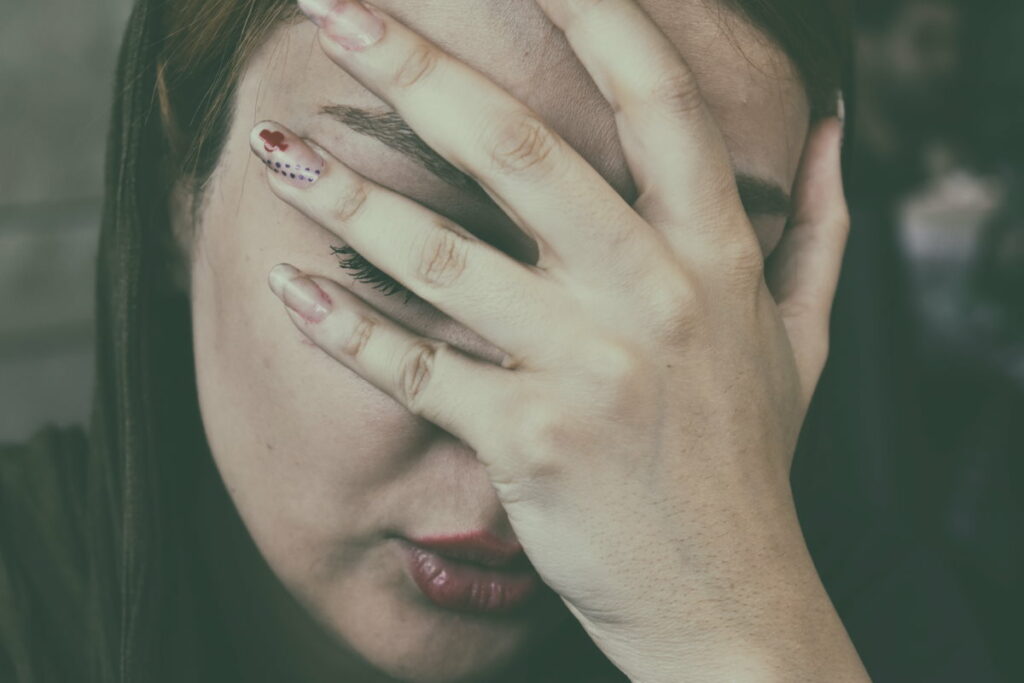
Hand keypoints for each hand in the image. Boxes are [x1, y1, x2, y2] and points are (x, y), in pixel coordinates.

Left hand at [252, 0, 865, 679]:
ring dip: (347, 196)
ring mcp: (586, 371)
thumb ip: (819, 227)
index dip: (594, 14)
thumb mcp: (806, 338)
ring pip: (444, 258)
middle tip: (333, 7)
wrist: (726, 596)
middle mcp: (651, 298)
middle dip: (417, 66)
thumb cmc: (749, 461)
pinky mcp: (524, 442)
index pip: (657, 102)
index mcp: (716, 258)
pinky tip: (287, 290)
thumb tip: (831, 128)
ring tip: (274, 150)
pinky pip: (416, 372)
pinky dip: (344, 331)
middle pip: (520, 150)